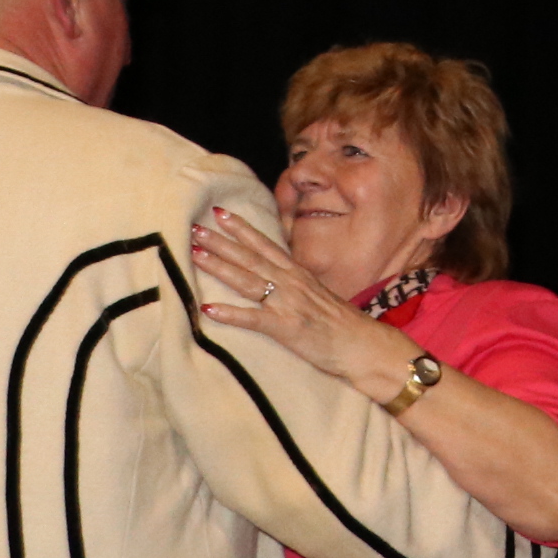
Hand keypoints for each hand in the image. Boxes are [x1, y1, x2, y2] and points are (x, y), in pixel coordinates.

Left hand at [190, 206, 398, 397]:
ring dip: (220, 267)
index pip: (265, 245)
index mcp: (297, 274)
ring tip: (195, 255)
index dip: (241, 228)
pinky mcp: (286, 327)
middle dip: (220, 242)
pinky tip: (207, 308)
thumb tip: (274, 278)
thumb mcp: (317, 295)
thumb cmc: (341, 324)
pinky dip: (230, 313)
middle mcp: (291, 283)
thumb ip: (294, 284)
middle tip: (194, 228)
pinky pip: (252, 318)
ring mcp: (287, 303)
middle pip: (250, 258)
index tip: (219, 213)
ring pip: (248, 280)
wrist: (363, 345)